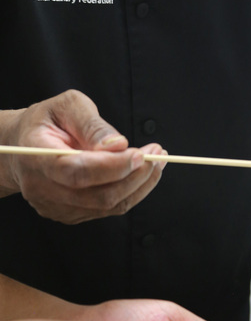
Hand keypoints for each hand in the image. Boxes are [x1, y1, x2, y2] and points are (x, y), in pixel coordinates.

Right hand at [0, 89, 166, 222]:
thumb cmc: (47, 121)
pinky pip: (107, 209)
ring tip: (157, 159)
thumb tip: (118, 145)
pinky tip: (142, 172)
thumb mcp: (68, 105)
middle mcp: (42, 189)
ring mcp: (55, 207)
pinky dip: (131, 191)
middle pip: (96, 195)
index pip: (76, 172)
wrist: (23, 145)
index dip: (111, 167)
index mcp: (37, 157)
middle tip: (157, 153)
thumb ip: (92, 124)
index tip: (140, 153)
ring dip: (140, 184)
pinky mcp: (70, 214)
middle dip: (135, 176)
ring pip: (107, 206)